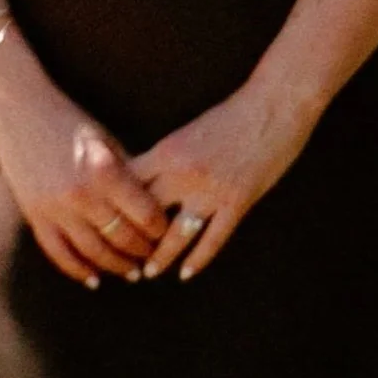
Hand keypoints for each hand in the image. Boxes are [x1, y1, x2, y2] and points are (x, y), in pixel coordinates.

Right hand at [0, 43, 167, 287]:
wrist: (17, 109)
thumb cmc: (71, 122)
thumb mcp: (108, 143)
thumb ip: (130, 175)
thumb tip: (156, 206)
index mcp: (105, 172)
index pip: (146, 215)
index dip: (161, 229)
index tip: (169, 233)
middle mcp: (81, 195)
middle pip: (122, 238)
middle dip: (143, 251)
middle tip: (155, 257)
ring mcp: (55, 208)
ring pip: (93, 252)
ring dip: (116, 266)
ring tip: (133, 272)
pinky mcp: (34, 215)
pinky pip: (58, 253)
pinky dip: (78, 270)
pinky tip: (94, 279)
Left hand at [131, 72, 317, 279]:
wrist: (275, 104)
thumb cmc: (233, 114)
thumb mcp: (190, 132)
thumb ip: (168, 157)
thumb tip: (149, 177)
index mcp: (167, 152)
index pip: (127, 186)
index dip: (111, 207)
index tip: (102, 224)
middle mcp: (183, 173)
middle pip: (145, 214)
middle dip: (130, 237)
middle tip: (120, 255)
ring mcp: (211, 190)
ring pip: (175, 234)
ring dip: (160, 257)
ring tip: (148, 272)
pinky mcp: (238, 201)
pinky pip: (213, 238)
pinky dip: (199, 259)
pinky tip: (187, 273)